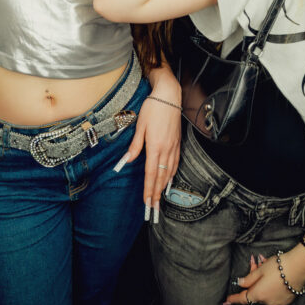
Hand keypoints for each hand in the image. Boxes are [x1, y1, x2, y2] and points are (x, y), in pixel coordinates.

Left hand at [122, 71, 181, 216]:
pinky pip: (175, 163)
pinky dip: (172, 175)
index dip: (148, 189)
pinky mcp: (177, 143)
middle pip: (161, 177)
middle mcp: (166, 149)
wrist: (169, 97)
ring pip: (169, 172)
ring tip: (160, 199)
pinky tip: (169, 180)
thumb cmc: (153, 109)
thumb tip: (127, 160)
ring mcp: (173, 147)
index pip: (150, 174)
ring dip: (164, 187)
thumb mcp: (140, 126)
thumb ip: (135, 146)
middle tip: (153, 208)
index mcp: (155, 146)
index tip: (147, 202)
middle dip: (156, 194)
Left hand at [223, 250, 304, 304]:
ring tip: (267, 264)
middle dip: (254, 279)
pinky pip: (275, 293)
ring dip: (264, 280)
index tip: (226, 301)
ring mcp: (278, 302)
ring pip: (265, 291)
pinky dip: (272, 285)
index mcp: (258, 294)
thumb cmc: (278, 267)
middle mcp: (267, 302)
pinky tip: (277, 274)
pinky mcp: (286, 300)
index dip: (233, 299)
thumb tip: (240, 283)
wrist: (299, 267)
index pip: (242, 298)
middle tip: (256, 262)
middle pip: (255, 291)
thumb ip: (249, 278)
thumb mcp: (260, 270)